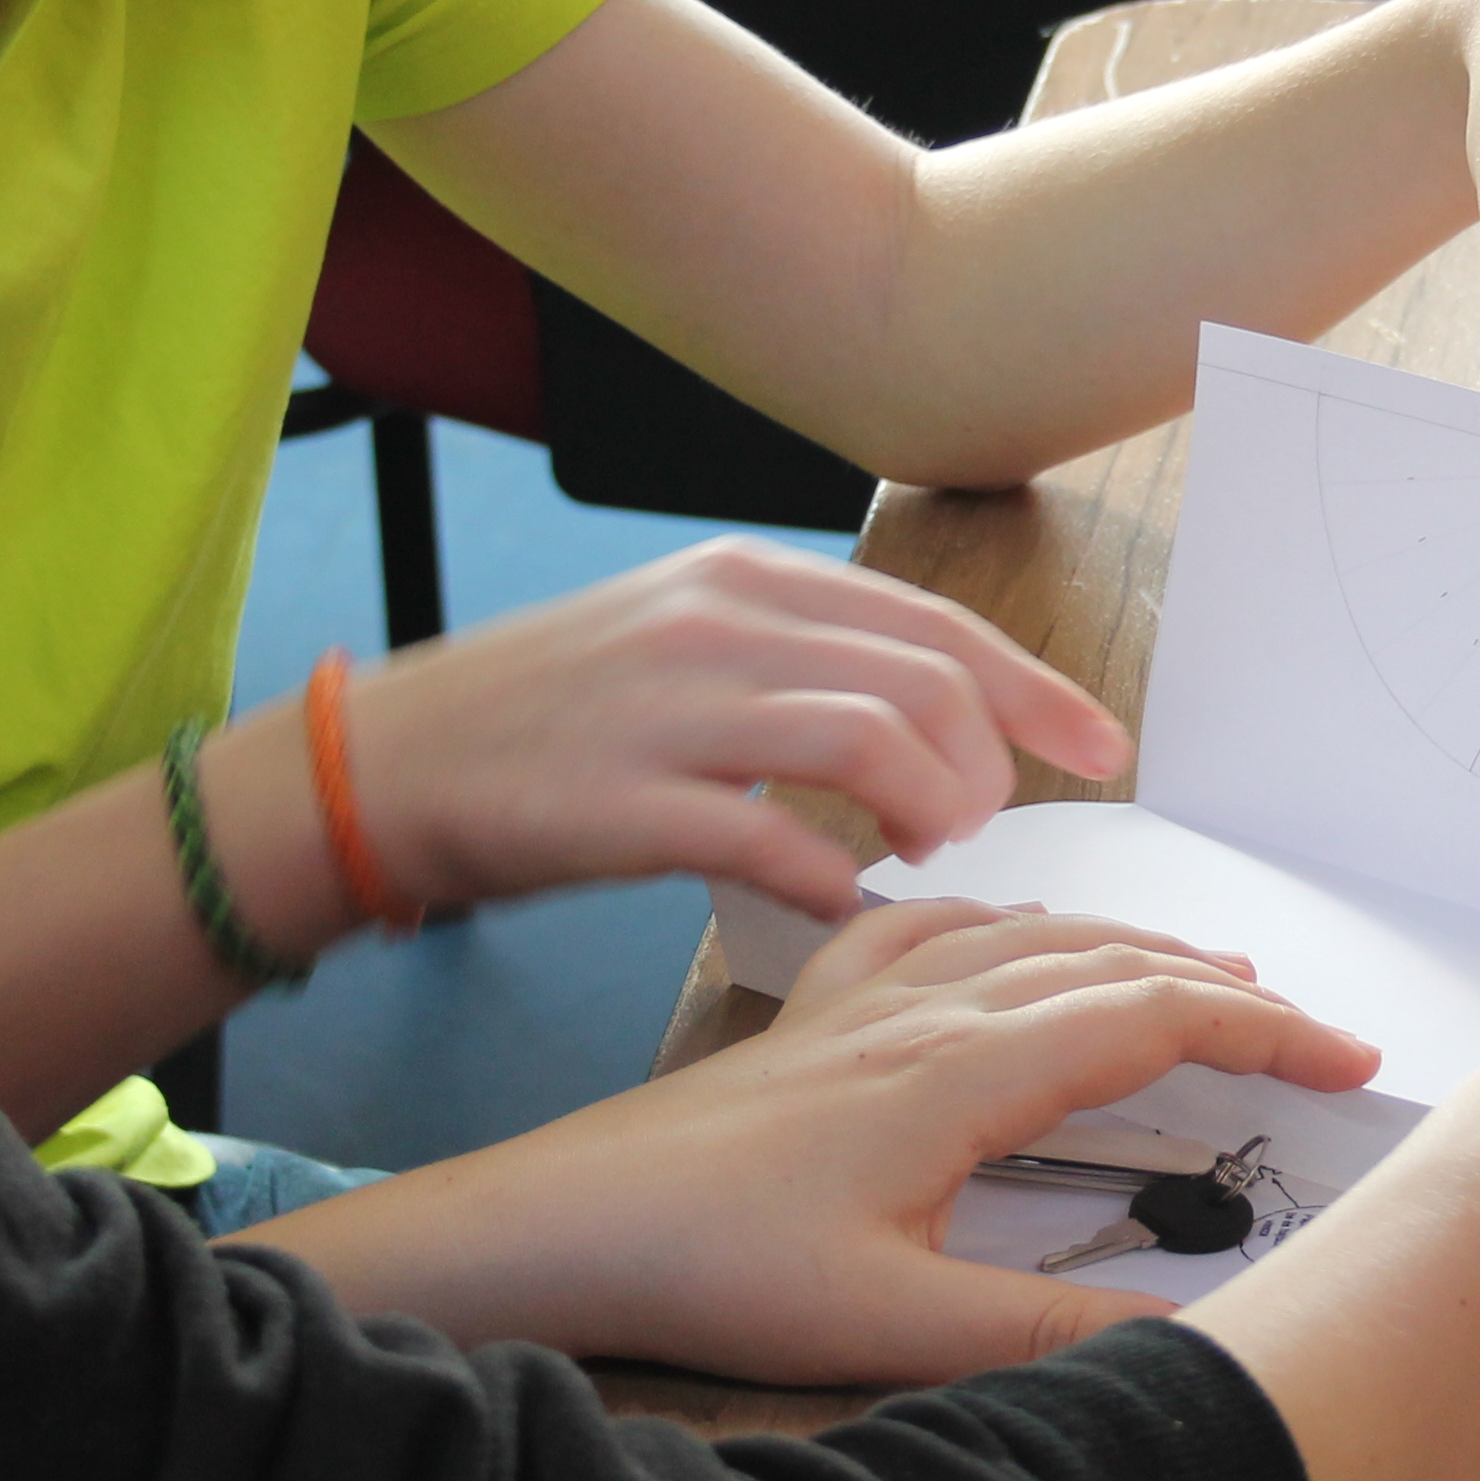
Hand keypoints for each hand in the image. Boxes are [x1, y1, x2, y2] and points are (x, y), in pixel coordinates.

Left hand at [236, 897, 1380, 1380]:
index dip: (1265, 1027)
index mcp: (962, 1070)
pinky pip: (935, 930)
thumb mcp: (891, 1324)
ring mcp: (866, 1001)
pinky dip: (1011, 921)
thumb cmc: (712, 1269)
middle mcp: (925, 1011)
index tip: (1348, 1055)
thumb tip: (1193, 1334)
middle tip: (1311, 1029)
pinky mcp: (816, 1016)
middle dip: (1226, 986)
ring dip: (1137, 949)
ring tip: (1212, 971)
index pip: (1152, 1016)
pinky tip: (1016, 930)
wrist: (560, 1226)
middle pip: (1111, 965)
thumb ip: (1048, 1331)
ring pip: (1036, 938)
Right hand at [308, 536, 1132, 920]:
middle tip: (984, 826)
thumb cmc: (540, 719)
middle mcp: (717, 625)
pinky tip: (839, 901)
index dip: (1034, 689)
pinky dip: (829, 876)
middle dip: (990, 762)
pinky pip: (770, 836)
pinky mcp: (623, 801)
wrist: (378, 764)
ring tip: (921, 854)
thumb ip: (797, 660)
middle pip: (924, 681)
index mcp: (742, 579)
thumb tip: (925, 713)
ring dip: (928, 810)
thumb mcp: (680, 642)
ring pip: (871, 741)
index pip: (934, 624)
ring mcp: (670, 709)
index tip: (1101, 747)